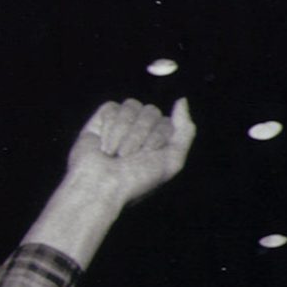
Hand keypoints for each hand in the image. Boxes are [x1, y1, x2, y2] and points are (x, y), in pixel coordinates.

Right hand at [59, 96, 195, 210]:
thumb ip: (185, 131)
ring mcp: (121, 125)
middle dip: (140, 134)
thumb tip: (182, 100)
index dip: (157, 137)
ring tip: (115, 154)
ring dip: (124, 132)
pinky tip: (103, 146)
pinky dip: (109, 128)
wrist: (102, 187)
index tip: (146, 157)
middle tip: (128, 157)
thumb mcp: (172, 161)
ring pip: (131, 106)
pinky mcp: (101, 121)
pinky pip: (112, 108)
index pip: (166, 122)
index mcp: (158, 142)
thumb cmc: (137, 180)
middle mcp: (141, 131)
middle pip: (151, 111)